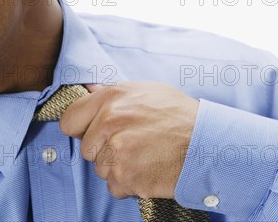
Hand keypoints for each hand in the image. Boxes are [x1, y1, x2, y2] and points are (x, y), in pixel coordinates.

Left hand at [60, 81, 198, 198]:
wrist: (207, 144)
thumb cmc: (180, 116)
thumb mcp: (147, 91)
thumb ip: (114, 93)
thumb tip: (89, 90)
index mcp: (111, 97)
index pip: (70, 119)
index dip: (81, 129)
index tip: (92, 133)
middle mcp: (109, 121)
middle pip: (86, 148)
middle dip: (104, 151)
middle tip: (132, 145)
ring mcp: (116, 150)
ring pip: (100, 169)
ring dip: (118, 168)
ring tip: (145, 156)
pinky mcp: (125, 175)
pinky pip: (114, 186)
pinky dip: (129, 184)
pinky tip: (148, 170)